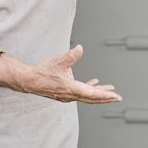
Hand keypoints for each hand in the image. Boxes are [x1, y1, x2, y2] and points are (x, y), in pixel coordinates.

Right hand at [0, 45, 121, 103]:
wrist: (29, 80)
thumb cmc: (43, 72)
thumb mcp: (59, 61)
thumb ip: (71, 55)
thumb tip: (80, 48)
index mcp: (72, 89)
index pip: (93, 94)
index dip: (106, 95)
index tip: (116, 96)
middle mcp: (71, 94)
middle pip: (92, 98)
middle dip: (106, 97)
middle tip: (117, 97)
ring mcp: (68, 95)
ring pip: (87, 96)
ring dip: (98, 93)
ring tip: (109, 90)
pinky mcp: (65, 92)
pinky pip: (81, 92)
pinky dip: (89, 88)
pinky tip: (93, 82)